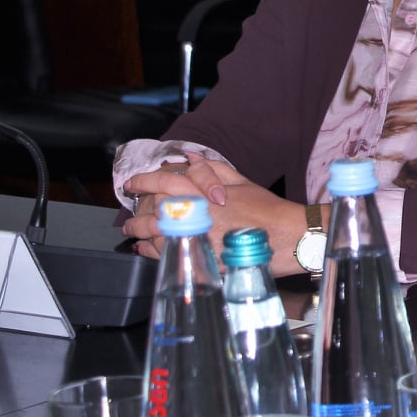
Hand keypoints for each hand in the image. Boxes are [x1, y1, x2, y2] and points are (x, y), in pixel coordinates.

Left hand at [123, 152, 307, 270]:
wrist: (287, 237)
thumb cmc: (268, 210)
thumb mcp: (242, 183)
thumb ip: (213, 170)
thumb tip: (189, 158)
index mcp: (203, 191)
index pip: (162, 182)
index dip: (143, 181)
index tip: (132, 183)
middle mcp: (195, 213)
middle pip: (151, 209)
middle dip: (136, 210)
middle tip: (130, 212)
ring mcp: (194, 237)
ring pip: (153, 233)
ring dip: (138, 232)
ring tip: (132, 232)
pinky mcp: (199, 258)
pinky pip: (165, 254)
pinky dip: (151, 251)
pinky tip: (146, 249)